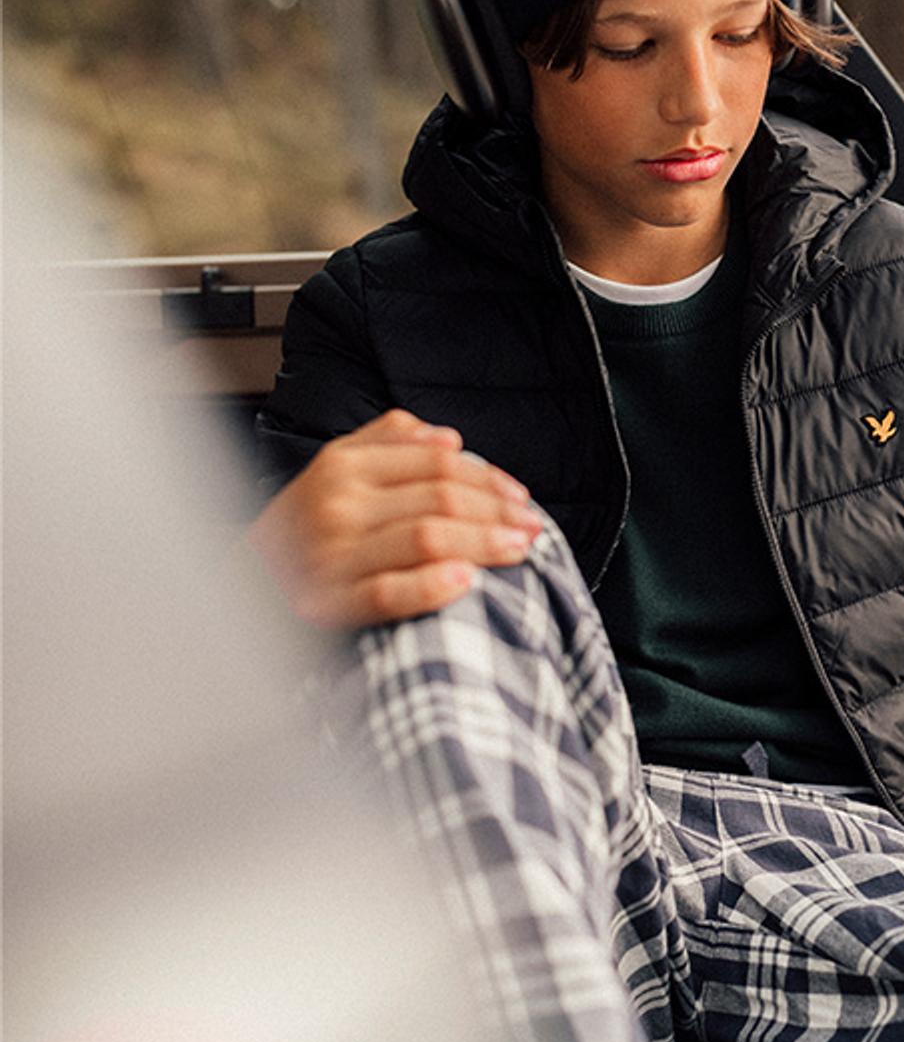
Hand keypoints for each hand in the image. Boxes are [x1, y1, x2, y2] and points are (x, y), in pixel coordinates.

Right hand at [248, 409, 541, 627]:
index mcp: (343, 463)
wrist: (233, 584)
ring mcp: (331, 554)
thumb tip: (445, 438)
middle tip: (532, 526)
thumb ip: (386, 443)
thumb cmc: (299, 527)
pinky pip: (387, 592)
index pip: (437, 463)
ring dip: (483, 543)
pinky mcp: (326, 603)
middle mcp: (337, 502)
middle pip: (440, 497)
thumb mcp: (333, 469)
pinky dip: (430, 586)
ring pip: (425, 538)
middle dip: (497, 511)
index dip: (488, 478)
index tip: (520, 497)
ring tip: (520, 549)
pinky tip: (466, 581)